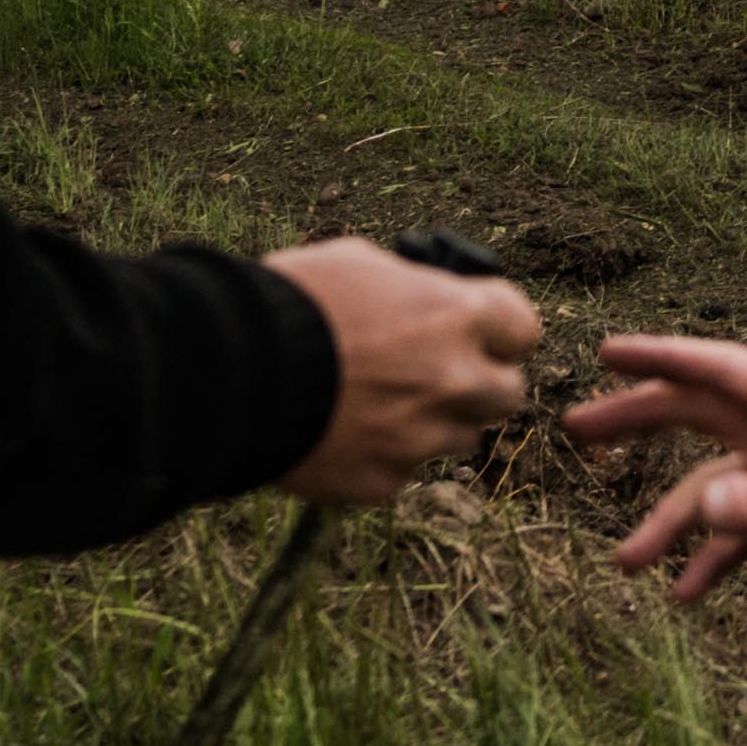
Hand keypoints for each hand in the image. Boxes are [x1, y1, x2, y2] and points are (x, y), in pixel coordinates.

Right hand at [265, 238, 544, 503]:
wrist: (224, 372)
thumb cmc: (287, 302)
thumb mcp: (357, 263)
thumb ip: (410, 287)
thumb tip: (426, 296)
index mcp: (454, 316)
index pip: (522, 328)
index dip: (499, 330)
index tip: (479, 332)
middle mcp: (452, 380)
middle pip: (508, 394)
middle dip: (480, 384)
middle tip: (440, 376)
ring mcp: (420, 439)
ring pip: (460, 439)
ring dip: (433, 424)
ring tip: (379, 405)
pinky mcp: (382, 482)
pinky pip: (401, 473)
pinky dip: (381, 458)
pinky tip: (341, 435)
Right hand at [571, 335, 746, 599]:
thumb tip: (703, 506)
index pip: (718, 369)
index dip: (659, 357)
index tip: (606, 350)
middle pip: (700, 416)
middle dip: (639, 422)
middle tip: (576, 430)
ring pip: (717, 487)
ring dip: (672, 523)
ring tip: (625, 564)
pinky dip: (718, 559)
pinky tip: (686, 594)